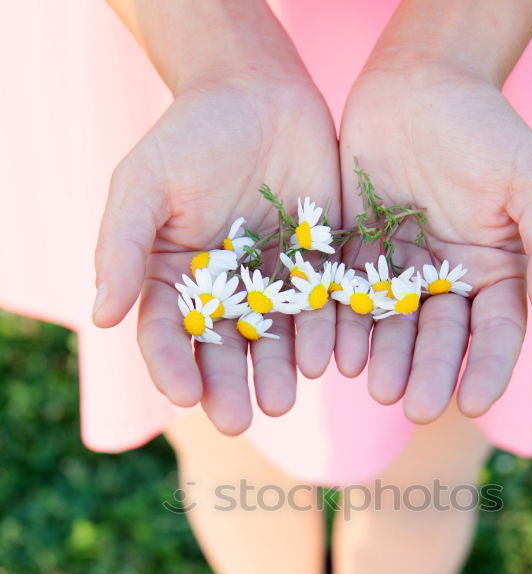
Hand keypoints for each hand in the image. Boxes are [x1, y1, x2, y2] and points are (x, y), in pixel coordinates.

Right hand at [94, 69, 338, 434]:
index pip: (166, 335)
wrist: (259, 92)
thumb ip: (122, 246)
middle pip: (222, 351)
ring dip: (277, 374)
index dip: (172, 367)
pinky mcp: (316, 269)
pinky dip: (323, 336)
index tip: (183, 394)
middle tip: (237, 420)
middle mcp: (223, 293)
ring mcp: (272, 285)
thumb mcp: (144, 183)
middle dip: (228, 387)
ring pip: (274, 342)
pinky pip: (321, 311)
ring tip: (281, 400)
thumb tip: (101, 315)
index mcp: (173, 280)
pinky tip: (327, 360)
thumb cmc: (191, 135)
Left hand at [337, 62, 531, 421]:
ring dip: (386, 360)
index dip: (488, 370)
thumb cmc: (485, 128)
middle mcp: (448, 283)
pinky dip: (344, 327)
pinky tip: (337, 353)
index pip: (496, 334)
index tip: (475, 403)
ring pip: (392, 328)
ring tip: (376, 387)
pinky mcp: (355, 255)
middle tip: (415, 409)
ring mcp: (399, 272)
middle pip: (440, 340)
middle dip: (429, 375)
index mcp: (496, 274)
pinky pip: (348, 299)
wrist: (419, 81)